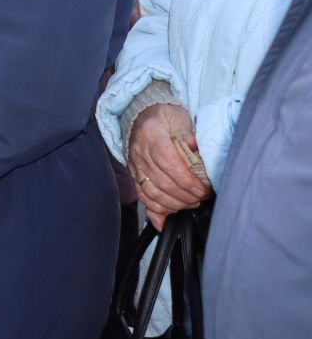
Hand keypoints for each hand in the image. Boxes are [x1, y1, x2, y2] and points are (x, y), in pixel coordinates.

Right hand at [129, 102, 209, 228]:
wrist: (142, 117)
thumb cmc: (163, 117)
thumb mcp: (178, 117)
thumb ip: (188, 133)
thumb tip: (195, 147)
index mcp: (151, 137)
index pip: (166, 163)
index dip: (185, 180)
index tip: (202, 189)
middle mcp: (140, 155)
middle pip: (161, 183)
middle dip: (186, 196)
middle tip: (203, 197)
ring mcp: (136, 168)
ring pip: (152, 194)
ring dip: (175, 205)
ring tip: (192, 204)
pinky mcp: (136, 178)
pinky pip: (144, 199)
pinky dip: (155, 214)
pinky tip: (167, 222)